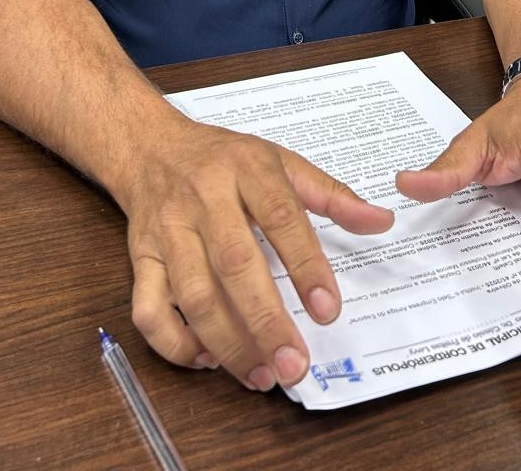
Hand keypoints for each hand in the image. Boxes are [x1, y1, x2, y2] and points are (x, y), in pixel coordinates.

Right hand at [126, 119, 393, 388]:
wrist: (151, 147)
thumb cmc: (222, 158)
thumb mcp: (280, 161)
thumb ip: (331, 194)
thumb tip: (380, 220)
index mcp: (246, 169)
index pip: (280, 217)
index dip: (306, 265)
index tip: (327, 310)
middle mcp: (203, 198)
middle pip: (234, 263)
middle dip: (265, 320)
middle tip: (294, 364)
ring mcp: (168, 230)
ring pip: (193, 294)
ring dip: (227, 342)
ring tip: (262, 374)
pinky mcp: (140, 257)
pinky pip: (148, 310)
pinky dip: (175, 343)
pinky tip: (207, 358)